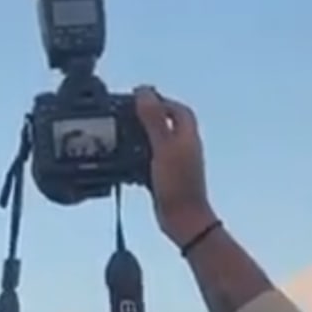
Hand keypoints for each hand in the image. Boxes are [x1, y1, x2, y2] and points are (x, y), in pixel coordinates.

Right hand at [134, 87, 217, 246]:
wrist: (183, 219)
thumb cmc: (177, 184)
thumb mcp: (163, 147)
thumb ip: (154, 119)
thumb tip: (144, 92)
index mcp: (187, 135)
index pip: (178, 109)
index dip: (161, 101)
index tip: (141, 97)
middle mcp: (184, 148)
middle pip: (168, 124)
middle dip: (150, 117)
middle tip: (129, 114)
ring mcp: (176, 165)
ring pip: (159, 144)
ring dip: (143, 138)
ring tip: (123, 135)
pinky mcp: (167, 180)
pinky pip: (152, 163)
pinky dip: (140, 159)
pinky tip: (126, 163)